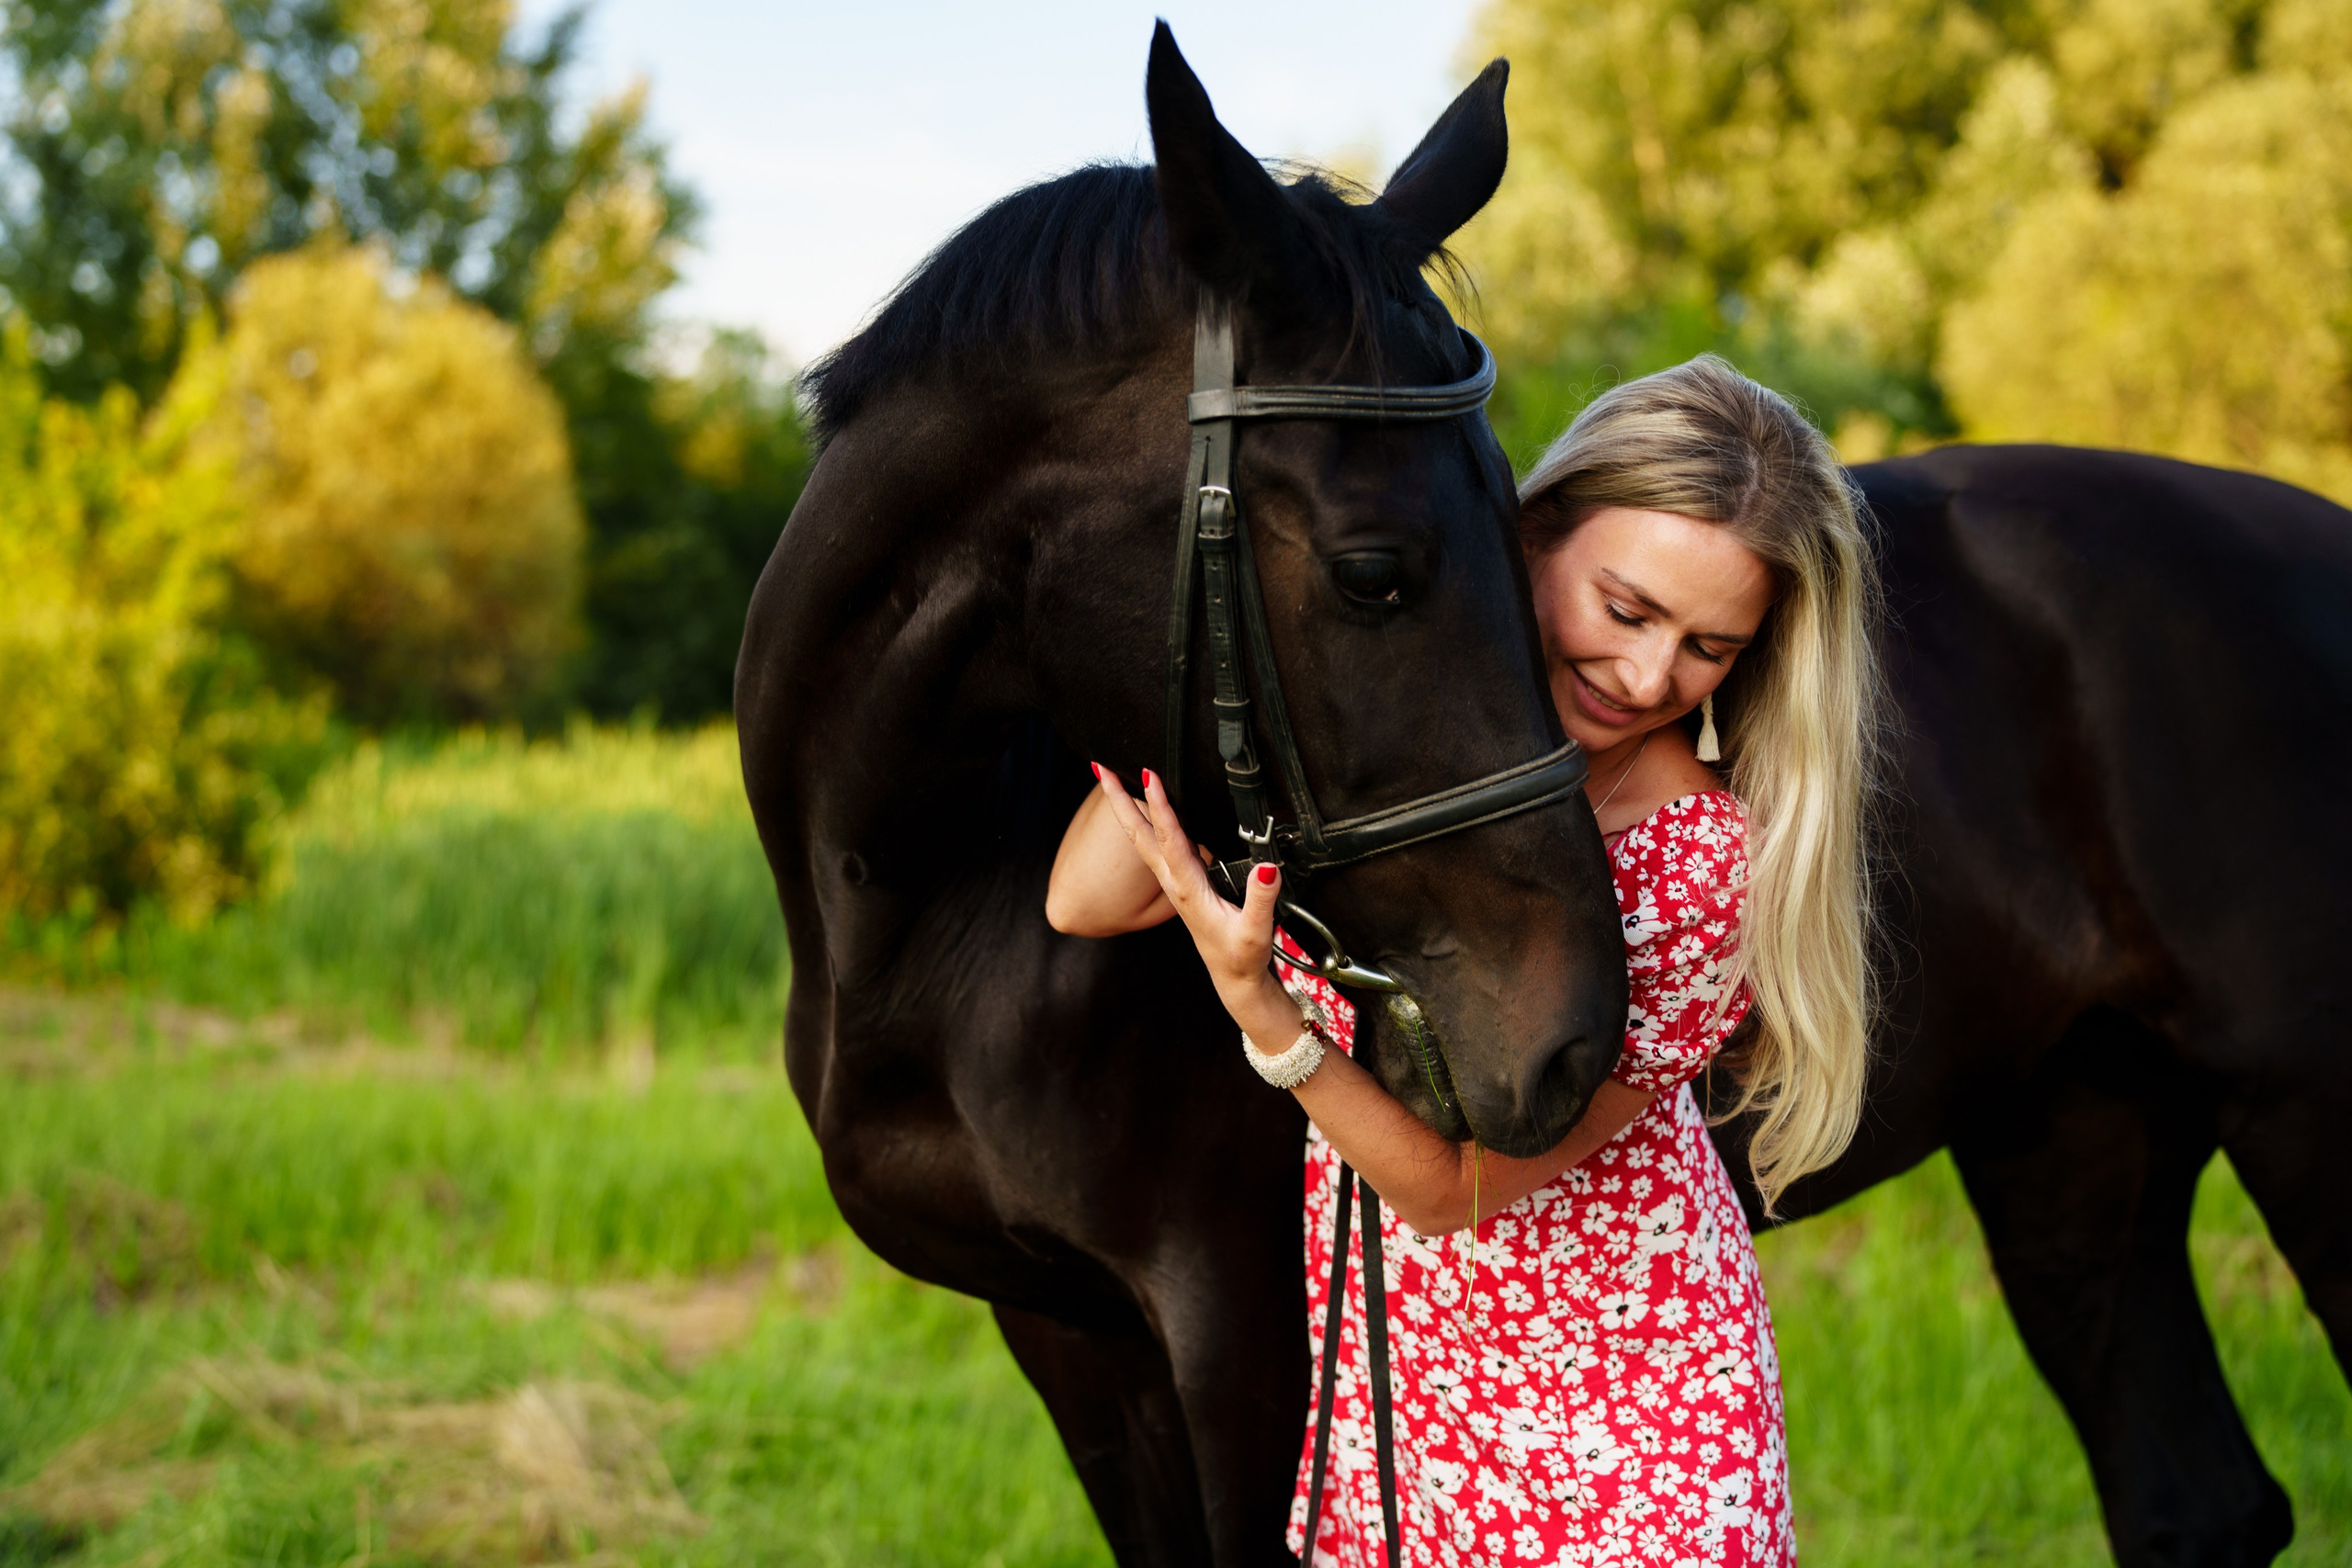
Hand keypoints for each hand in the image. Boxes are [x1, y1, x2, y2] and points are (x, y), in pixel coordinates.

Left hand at [1091, 765, 1307, 1048]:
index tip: (1149, 776)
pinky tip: (1144, 806)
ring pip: (1144, 837)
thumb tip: (1268, 866)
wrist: (1233, 978)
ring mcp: (1174, 881)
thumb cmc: (1243, 956)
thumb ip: (1262, 898)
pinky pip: (1157, 843)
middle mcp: (1174, 881)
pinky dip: (1145, 820)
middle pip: (1139, 834)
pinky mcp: (1181, 881)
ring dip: (1126, 807)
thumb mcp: (1256, 932)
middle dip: (1118, 800)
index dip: (1161, 807)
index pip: (1171, 840)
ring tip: (1111, 777)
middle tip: (1100, 767)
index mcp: (1188, 889)